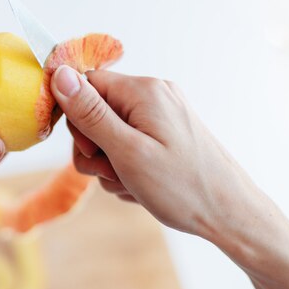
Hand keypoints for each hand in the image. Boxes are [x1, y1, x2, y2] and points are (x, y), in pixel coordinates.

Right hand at [49, 65, 265, 240]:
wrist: (229, 214)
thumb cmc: (181, 186)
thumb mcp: (126, 151)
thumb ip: (90, 113)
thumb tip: (59, 74)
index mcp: (143, 91)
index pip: (85, 85)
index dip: (77, 119)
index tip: (92, 151)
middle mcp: (153, 95)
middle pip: (95, 113)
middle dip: (95, 148)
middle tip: (114, 172)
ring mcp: (160, 116)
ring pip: (109, 135)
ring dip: (110, 164)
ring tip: (132, 183)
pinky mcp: (165, 135)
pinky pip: (128, 146)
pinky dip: (126, 168)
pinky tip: (141, 186)